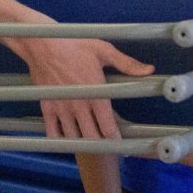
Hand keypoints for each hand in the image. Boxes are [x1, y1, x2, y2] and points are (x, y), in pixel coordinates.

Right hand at [10, 34, 151, 138]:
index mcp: (96, 94)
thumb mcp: (104, 50)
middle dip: (101, 145)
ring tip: (89, 145)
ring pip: (73, 138)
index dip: (115, 139)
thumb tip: (149, 69)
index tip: (120, 143)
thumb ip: (127, 63)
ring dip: (82, 143)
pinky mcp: (47, 108)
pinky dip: (60, 139)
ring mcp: (62, 109)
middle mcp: (79, 106)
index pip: (108, 127)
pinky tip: (67, 139)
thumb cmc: (76, 45)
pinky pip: (53, 132)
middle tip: (106, 148)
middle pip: (91, 137)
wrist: (44, 44)